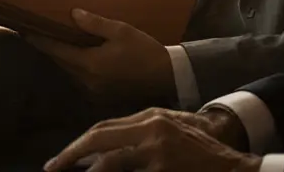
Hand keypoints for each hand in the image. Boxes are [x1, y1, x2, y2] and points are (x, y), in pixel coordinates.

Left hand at [25, 9, 173, 101]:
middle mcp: (86, 80)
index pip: (56, 49)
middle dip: (47, 46)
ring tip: (53, 39)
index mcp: (90, 64)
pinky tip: (75, 54)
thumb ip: (95, 23)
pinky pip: (79, 77)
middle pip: (59, 61)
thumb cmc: (144, 50)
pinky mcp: (100, 94)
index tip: (22, 29)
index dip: (38, 39)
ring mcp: (92, 90)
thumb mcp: (121, 31)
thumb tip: (73, 13)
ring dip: (61, 56)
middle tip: (34, 30)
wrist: (166, 76)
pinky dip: (73, 64)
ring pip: (68, 70)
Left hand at [44, 107, 260, 171]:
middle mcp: (151, 129)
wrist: (232, 164)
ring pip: (110, 163)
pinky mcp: (163, 169)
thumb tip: (103, 145)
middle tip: (52, 167)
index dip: (78, 143)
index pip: (104, 128)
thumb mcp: (168, 129)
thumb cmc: (199, 148)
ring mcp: (157, 152)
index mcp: (150, 117)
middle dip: (72, 155)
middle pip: (100, 138)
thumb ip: (139, 132)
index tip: (60, 158)